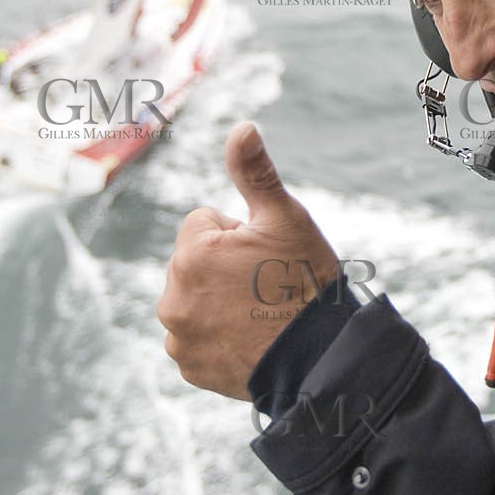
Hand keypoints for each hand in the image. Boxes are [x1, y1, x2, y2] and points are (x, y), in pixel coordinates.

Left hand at [159, 122, 340, 399]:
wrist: (321, 355)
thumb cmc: (305, 282)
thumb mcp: (286, 219)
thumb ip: (255, 172)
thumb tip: (242, 127)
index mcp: (191, 253)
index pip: (204, 223)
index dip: (240, 235)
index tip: (266, 257)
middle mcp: (173, 297)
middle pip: (195, 262)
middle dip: (225, 267)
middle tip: (266, 286)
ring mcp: (179, 336)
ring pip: (194, 299)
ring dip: (217, 301)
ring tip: (259, 314)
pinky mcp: (189, 367)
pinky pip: (196, 338)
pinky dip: (217, 337)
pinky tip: (248, 339)